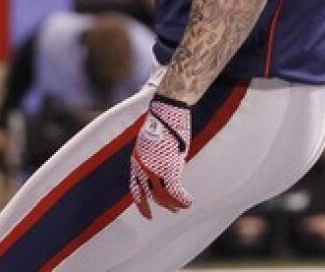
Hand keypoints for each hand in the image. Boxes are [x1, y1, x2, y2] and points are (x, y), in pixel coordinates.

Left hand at [129, 95, 192, 217]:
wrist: (168, 110)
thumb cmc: (162, 121)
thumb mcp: (151, 141)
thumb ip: (153, 156)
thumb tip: (164, 166)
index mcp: (136, 159)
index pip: (135, 187)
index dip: (141, 203)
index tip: (147, 214)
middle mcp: (142, 167)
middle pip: (151, 195)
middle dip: (163, 205)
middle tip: (174, 210)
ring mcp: (154, 169)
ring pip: (164, 196)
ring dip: (175, 204)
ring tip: (183, 206)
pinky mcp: (169, 169)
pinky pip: (176, 191)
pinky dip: (183, 199)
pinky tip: (189, 201)